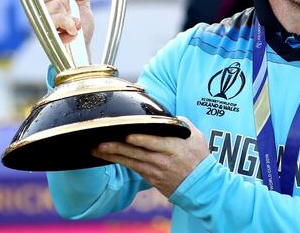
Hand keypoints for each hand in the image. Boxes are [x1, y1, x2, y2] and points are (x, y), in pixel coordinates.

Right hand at [33, 0, 93, 47]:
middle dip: (65, 0)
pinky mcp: (44, 33)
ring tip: (73, 24)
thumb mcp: (84, 4)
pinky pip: (58, 21)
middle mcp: (38, 9)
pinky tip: (72, 32)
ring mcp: (40, 21)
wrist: (84, 44)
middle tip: (70, 12)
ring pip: (54, 6)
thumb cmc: (81, 24)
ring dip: (69, 16)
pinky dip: (70, 26)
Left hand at [92, 117, 208, 197]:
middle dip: (116, 148)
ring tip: (97, 149)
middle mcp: (162, 160)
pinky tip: (109, 157)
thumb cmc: (198, 157)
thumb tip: (165, 115)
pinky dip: (121, 162)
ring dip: (113, 156)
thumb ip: (180, 123)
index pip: (154, 142)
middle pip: (136, 153)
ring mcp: (155, 171)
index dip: (140, 139)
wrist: (202, 185)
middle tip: (99, 143)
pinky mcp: (151, 179)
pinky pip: (133, 169)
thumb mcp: (194, 136)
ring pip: (131, 162)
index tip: (126, 135)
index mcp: (174, 147)